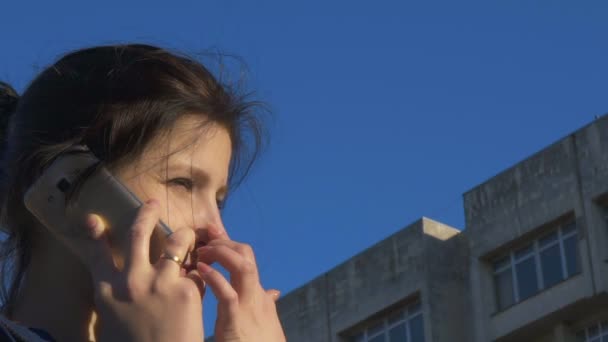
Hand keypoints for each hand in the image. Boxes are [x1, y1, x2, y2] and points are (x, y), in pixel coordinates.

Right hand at [74, 200, 205, 341]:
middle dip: (145, 213)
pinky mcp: (187, 289)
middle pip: (138, 233)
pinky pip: (195, 270)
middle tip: (152, 203)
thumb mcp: (115, 321)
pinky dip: (199, 273)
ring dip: (184, 235)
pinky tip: (202, 282)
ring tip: (190, 235)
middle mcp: (131, 281)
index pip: (97, 254)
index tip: (93, 219)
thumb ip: (120, 296)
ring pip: (176, 242)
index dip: (94, 234)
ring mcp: (160, 282)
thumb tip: (125, 278)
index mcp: (107, 291)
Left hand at [195, 228, 285, 341]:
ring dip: (222, 253)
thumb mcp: (265, 321)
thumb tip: (273, 291)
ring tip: (202, 251)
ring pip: (243, 266)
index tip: (212, 232)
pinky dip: (215, 278)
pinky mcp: (236, 321)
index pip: (246, 258)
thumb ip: (265, 303)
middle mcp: (256, 295)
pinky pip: (228, 293)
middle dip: (224, 240)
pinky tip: (201, 270)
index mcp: (259, 295)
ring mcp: (248, 306)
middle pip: (246, 254)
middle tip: (203, 237)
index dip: (229, 242)